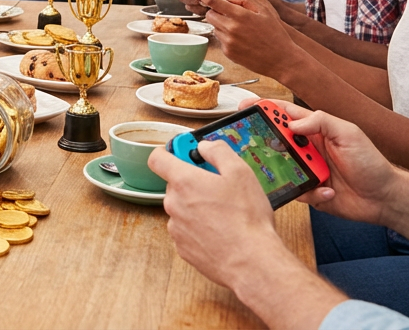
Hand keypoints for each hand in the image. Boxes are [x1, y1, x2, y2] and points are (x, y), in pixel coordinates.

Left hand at [148, 138, 281, 289]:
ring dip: (196, 206)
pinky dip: (199, 227)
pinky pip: (186, 230)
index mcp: (184, 182)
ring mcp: (176, 228)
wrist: (251, 262)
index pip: (157, 158)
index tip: (185, 152)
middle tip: (217, 186)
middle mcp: (173, 204)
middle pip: (175, 184)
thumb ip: (218, 151)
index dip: (170, 151)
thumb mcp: (240, 172)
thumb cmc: (246, 218)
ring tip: (224, 213)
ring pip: (181, 208)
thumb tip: (205, 146)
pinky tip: (220, 231)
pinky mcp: (183, 248)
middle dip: (193, 181)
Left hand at [191, 0, 295, 76]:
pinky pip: (220, 40)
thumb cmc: (275, 33)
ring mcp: (228, 42)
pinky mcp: (227, 53)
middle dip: (215, 11)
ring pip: (214, 27)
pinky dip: (226, 36)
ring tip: (239, 27)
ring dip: (221, 24)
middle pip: (210, 15)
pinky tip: (241, 38)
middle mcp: (231, 29)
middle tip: (227, 12)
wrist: (281, 59)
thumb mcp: (265, 10)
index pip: (213, 2)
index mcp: (240, 16)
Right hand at [268, 100, 403, 225]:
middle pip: (276, 141)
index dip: (265, 109)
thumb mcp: (349, 133)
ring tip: (305, 172)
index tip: (247, 107)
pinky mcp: (309, 192)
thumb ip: (321, 121)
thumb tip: (291, 124)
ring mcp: (307, 170)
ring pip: (281, 167)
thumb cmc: (371, 163)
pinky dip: (309, 192)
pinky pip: (296, 191)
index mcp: (316, 130)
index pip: (285, 115)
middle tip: (255, 144)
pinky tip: (329, 191)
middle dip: (264, 142)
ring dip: (287, 170)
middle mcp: (308, 149)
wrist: (384, 198)